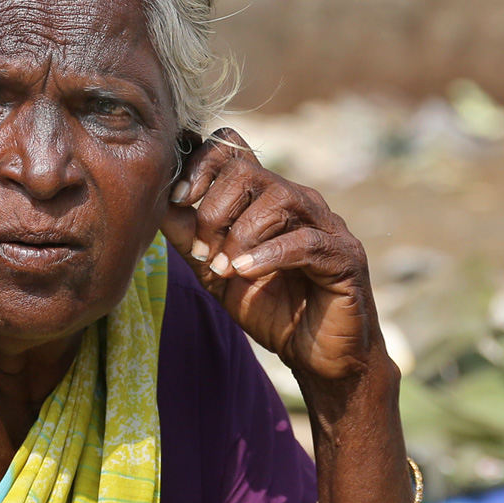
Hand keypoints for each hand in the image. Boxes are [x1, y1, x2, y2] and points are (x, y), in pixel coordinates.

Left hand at [162, 128, 387, 385]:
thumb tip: (159, 205)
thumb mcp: (217, 272)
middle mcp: (297, 201)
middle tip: (204, 252)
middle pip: (247, 171)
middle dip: (214, 211)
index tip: (179, 198)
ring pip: (277, 199)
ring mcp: (325, 224)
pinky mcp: (344, 255)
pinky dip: (267, 255)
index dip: (200, 163)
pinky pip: (303, 241)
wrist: (317, 356)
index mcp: (266, 198)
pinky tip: (244, 273)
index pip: (233, 147)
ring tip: (225, 270)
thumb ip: (191, 239)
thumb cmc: (270, 309)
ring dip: (239, 236)